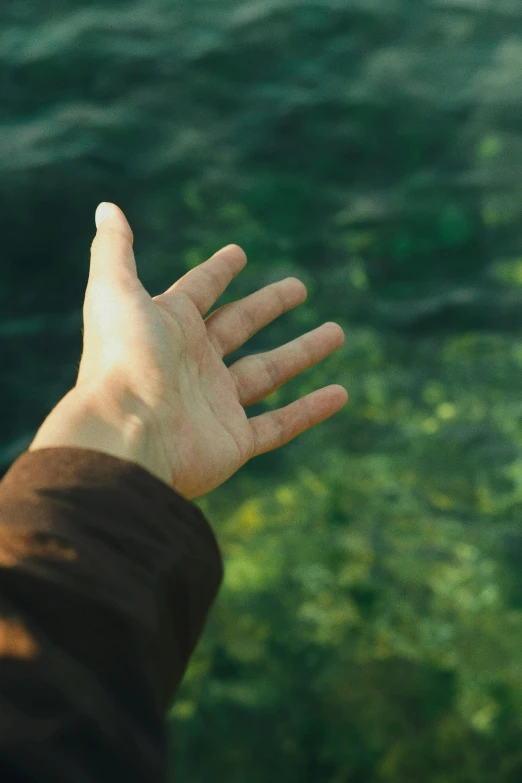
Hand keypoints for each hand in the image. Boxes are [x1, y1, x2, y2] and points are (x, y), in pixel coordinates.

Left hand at [77, 202, 347, 499]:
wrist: (126, 437)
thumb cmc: (121, 361)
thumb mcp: (115, 292)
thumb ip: (114, 249)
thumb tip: (106, 207)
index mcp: (168, 327)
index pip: (198, 291)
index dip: (217, 271)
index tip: (238, 253)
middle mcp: (192, 363)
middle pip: (239, 326)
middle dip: (270, 305)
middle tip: (300, 286)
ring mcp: (215, 404)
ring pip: (268, 372)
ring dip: (303, 352)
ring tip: (338, 332)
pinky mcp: (234, 441)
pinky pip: (280, 425)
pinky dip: (310, 411)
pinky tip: (340, 394)